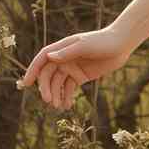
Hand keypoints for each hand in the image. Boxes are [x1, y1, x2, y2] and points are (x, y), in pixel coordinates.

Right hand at [19, 26, 134, 110]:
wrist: (122, 44)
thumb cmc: (103, 41)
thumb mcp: (85, 46)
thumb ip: (68, 52)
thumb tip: (49, 57)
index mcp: (62, 48)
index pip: (42, 59)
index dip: (33, 70)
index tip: (26, 83)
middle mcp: (64, 58)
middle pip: (48, 74)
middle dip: (46, 88)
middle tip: (49, 100)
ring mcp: (72, 68)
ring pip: (58, 84)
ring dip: (56, 95)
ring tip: (58, 107)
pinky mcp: (81, 76)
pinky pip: (69, 88)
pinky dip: (66, 97)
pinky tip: (66, 105)